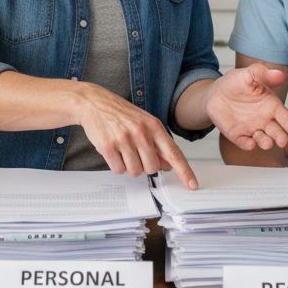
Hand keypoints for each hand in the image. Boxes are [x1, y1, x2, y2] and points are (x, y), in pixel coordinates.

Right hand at [74, 83, 198, 189]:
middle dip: (145, 166)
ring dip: (129, 166)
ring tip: (123, 150)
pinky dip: (117, 165)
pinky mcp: (108, 146)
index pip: (174, 153)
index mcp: (154, 126)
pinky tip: (114, 151)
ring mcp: (124, 139)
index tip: (192, 184)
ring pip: (135, 171)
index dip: (184, 171)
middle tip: (136, 154)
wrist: (94, 102)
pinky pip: (118, 170)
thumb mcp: (144, 123)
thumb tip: (169, 165)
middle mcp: (140, 132)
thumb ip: (158, 143)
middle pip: (152, 168)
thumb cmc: (121, 114)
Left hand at [206, 63, 287, 151]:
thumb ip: (263, 74)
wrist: (216, 92)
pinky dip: (246, 144)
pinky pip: (243, 141)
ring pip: (261, 139)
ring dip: (265, 142)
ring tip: (267, 143)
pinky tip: (249, 144)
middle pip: (276, 132)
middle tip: (283, 141)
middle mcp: (264, 120)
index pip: (286, 118)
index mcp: (272, 106)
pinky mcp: (237, 134)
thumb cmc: (236, 83)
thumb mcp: (249, 74)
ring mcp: (251, 129)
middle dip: (281, 137)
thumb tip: (280, 74)